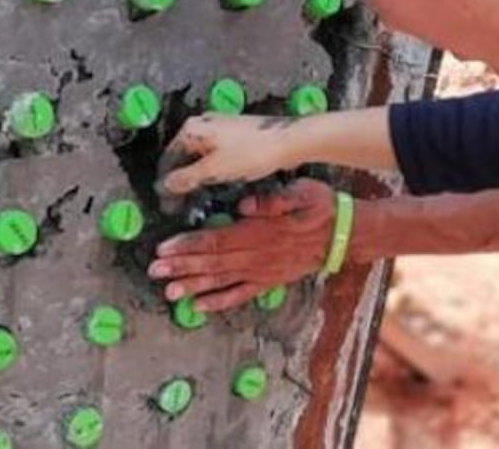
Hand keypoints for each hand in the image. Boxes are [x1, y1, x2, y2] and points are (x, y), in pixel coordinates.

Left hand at [148, 179, 335, 311]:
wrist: (344, 234)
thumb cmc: (320, 207)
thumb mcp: (301, 192)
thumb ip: (272, 200)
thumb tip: (243, 206)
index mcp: (259, 232)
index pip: (217, 240)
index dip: (188, 245)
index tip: (164, 248)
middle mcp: (256, 255)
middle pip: (212, 263)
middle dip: (181, 267)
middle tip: (154, 271)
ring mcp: (262, 272)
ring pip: (221, 281)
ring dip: (193, 286)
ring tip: (169, 293)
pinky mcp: (268, 281)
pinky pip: (240, 295)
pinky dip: (218, 302)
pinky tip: (198, 307)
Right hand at [160, 114, 300, 195]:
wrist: (288, 141)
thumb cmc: (251, 152)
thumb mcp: (214, 170)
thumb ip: (186, 179)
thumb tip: (164, 186)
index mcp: (193, 129)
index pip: (168, 159)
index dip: (165, 185)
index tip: (167, 206)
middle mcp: (203, 124)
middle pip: (182, 157)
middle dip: (179, 182)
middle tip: (179, 206)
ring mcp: (219, 128)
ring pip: (198, 157)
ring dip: (195, 179)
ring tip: (195, 200)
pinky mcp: (234, 135)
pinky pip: (214, 155)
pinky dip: (209, 171)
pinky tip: (213, 186)